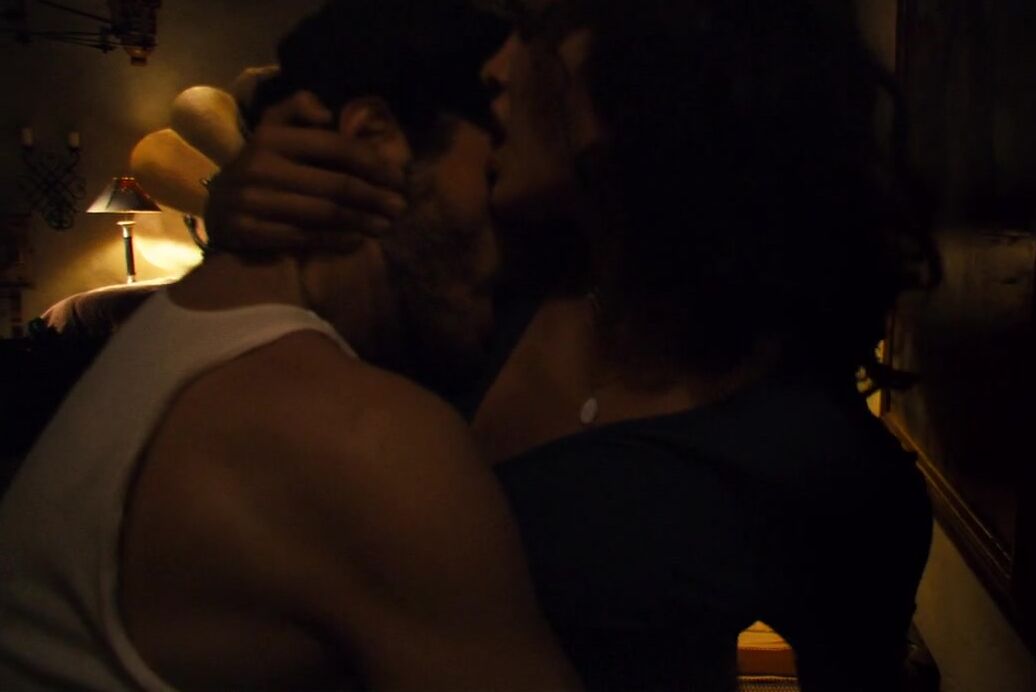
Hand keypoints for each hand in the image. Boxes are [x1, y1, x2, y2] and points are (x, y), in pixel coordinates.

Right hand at [204, 91, 407, 254]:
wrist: (217, 208)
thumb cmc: (261, 167)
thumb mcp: (272, 129)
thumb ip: (298, 109)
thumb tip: (328, 113)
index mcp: (272, 136)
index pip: (336, 147)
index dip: (373, 163)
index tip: (399, 179)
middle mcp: (260, 166)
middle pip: (335, 185)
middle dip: (374, 197)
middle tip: (400, 207)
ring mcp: (252, 201)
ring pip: (323, 214)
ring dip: (361, 221)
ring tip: (386, 226)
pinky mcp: (249, 231)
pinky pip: (304, 237)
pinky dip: (336, 240)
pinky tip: (357, 240)